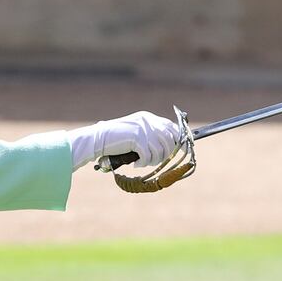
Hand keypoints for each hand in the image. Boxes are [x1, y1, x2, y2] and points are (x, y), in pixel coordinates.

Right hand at [65, 111, 180, 169]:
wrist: (98, 138)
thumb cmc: (117, 139)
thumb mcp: (136, 132)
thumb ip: (151, 134)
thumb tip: (172, 146)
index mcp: (149, 118)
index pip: (172, 127)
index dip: (180, 140)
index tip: (183, 151)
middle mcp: (148, 121)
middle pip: (170, 140)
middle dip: (165, 154)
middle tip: (153, 160)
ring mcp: (143, 129)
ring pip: (160, 150)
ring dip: (153, 160)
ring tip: (143, 161)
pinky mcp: (137, 138)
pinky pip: (148, 156)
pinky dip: (143, 162)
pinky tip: (136, 163)